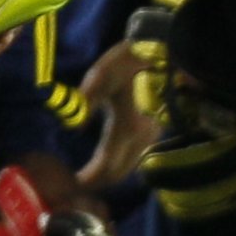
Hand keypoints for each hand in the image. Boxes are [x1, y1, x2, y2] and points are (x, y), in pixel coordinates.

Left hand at [72, 37, 155, 199]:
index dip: (87, 180)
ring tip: (88, 175)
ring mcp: (151, 136)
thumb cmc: (131, 61)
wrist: (166, 50)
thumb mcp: (103, 75)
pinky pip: (135, 157)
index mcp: (126, 129)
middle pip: (117, 174)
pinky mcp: (154, 130)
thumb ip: (86, 100)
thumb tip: (72, 126)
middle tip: (73, 185)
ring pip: (128, 167)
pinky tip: (107, 160)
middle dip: (96, 183)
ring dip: (108, 175)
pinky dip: (119, 165)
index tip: (68, 185)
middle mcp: (141, 139)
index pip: (104, 167)